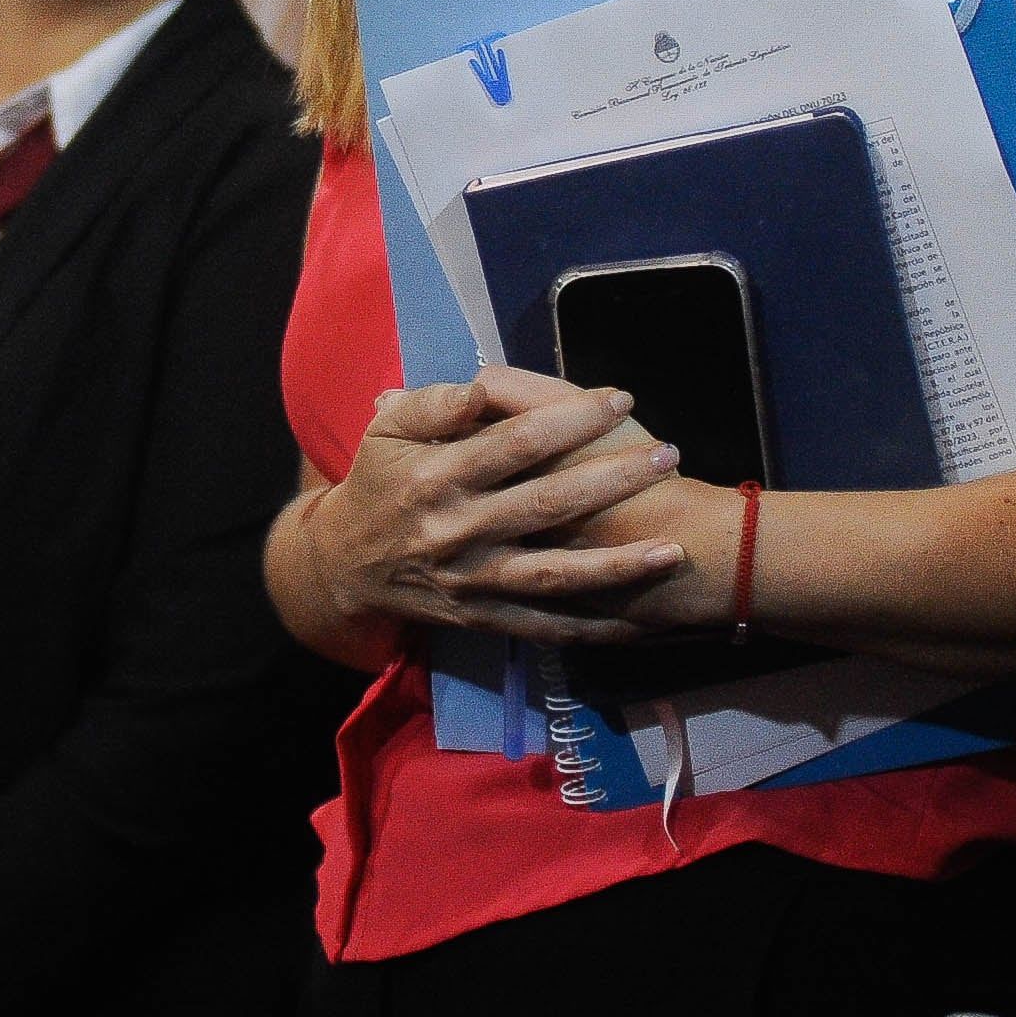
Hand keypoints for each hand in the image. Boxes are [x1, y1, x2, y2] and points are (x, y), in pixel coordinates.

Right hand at [284, 367, 692, 650]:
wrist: (344, 568)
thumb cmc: (379, 483)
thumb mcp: (386, 430)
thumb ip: (433, 403)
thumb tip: (482, 387)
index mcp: (435, 477)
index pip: (515, 443)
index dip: (572, 420)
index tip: (620, 400)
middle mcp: (456, 531)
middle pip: (547, 504)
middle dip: (613, 480)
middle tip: (667, 456)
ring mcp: (472, 581)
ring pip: (552, 575)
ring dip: (615, 567)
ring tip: (671, 551)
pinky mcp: (481, 618)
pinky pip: (542, 626)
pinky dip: (591, 628)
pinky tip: (639, 622)